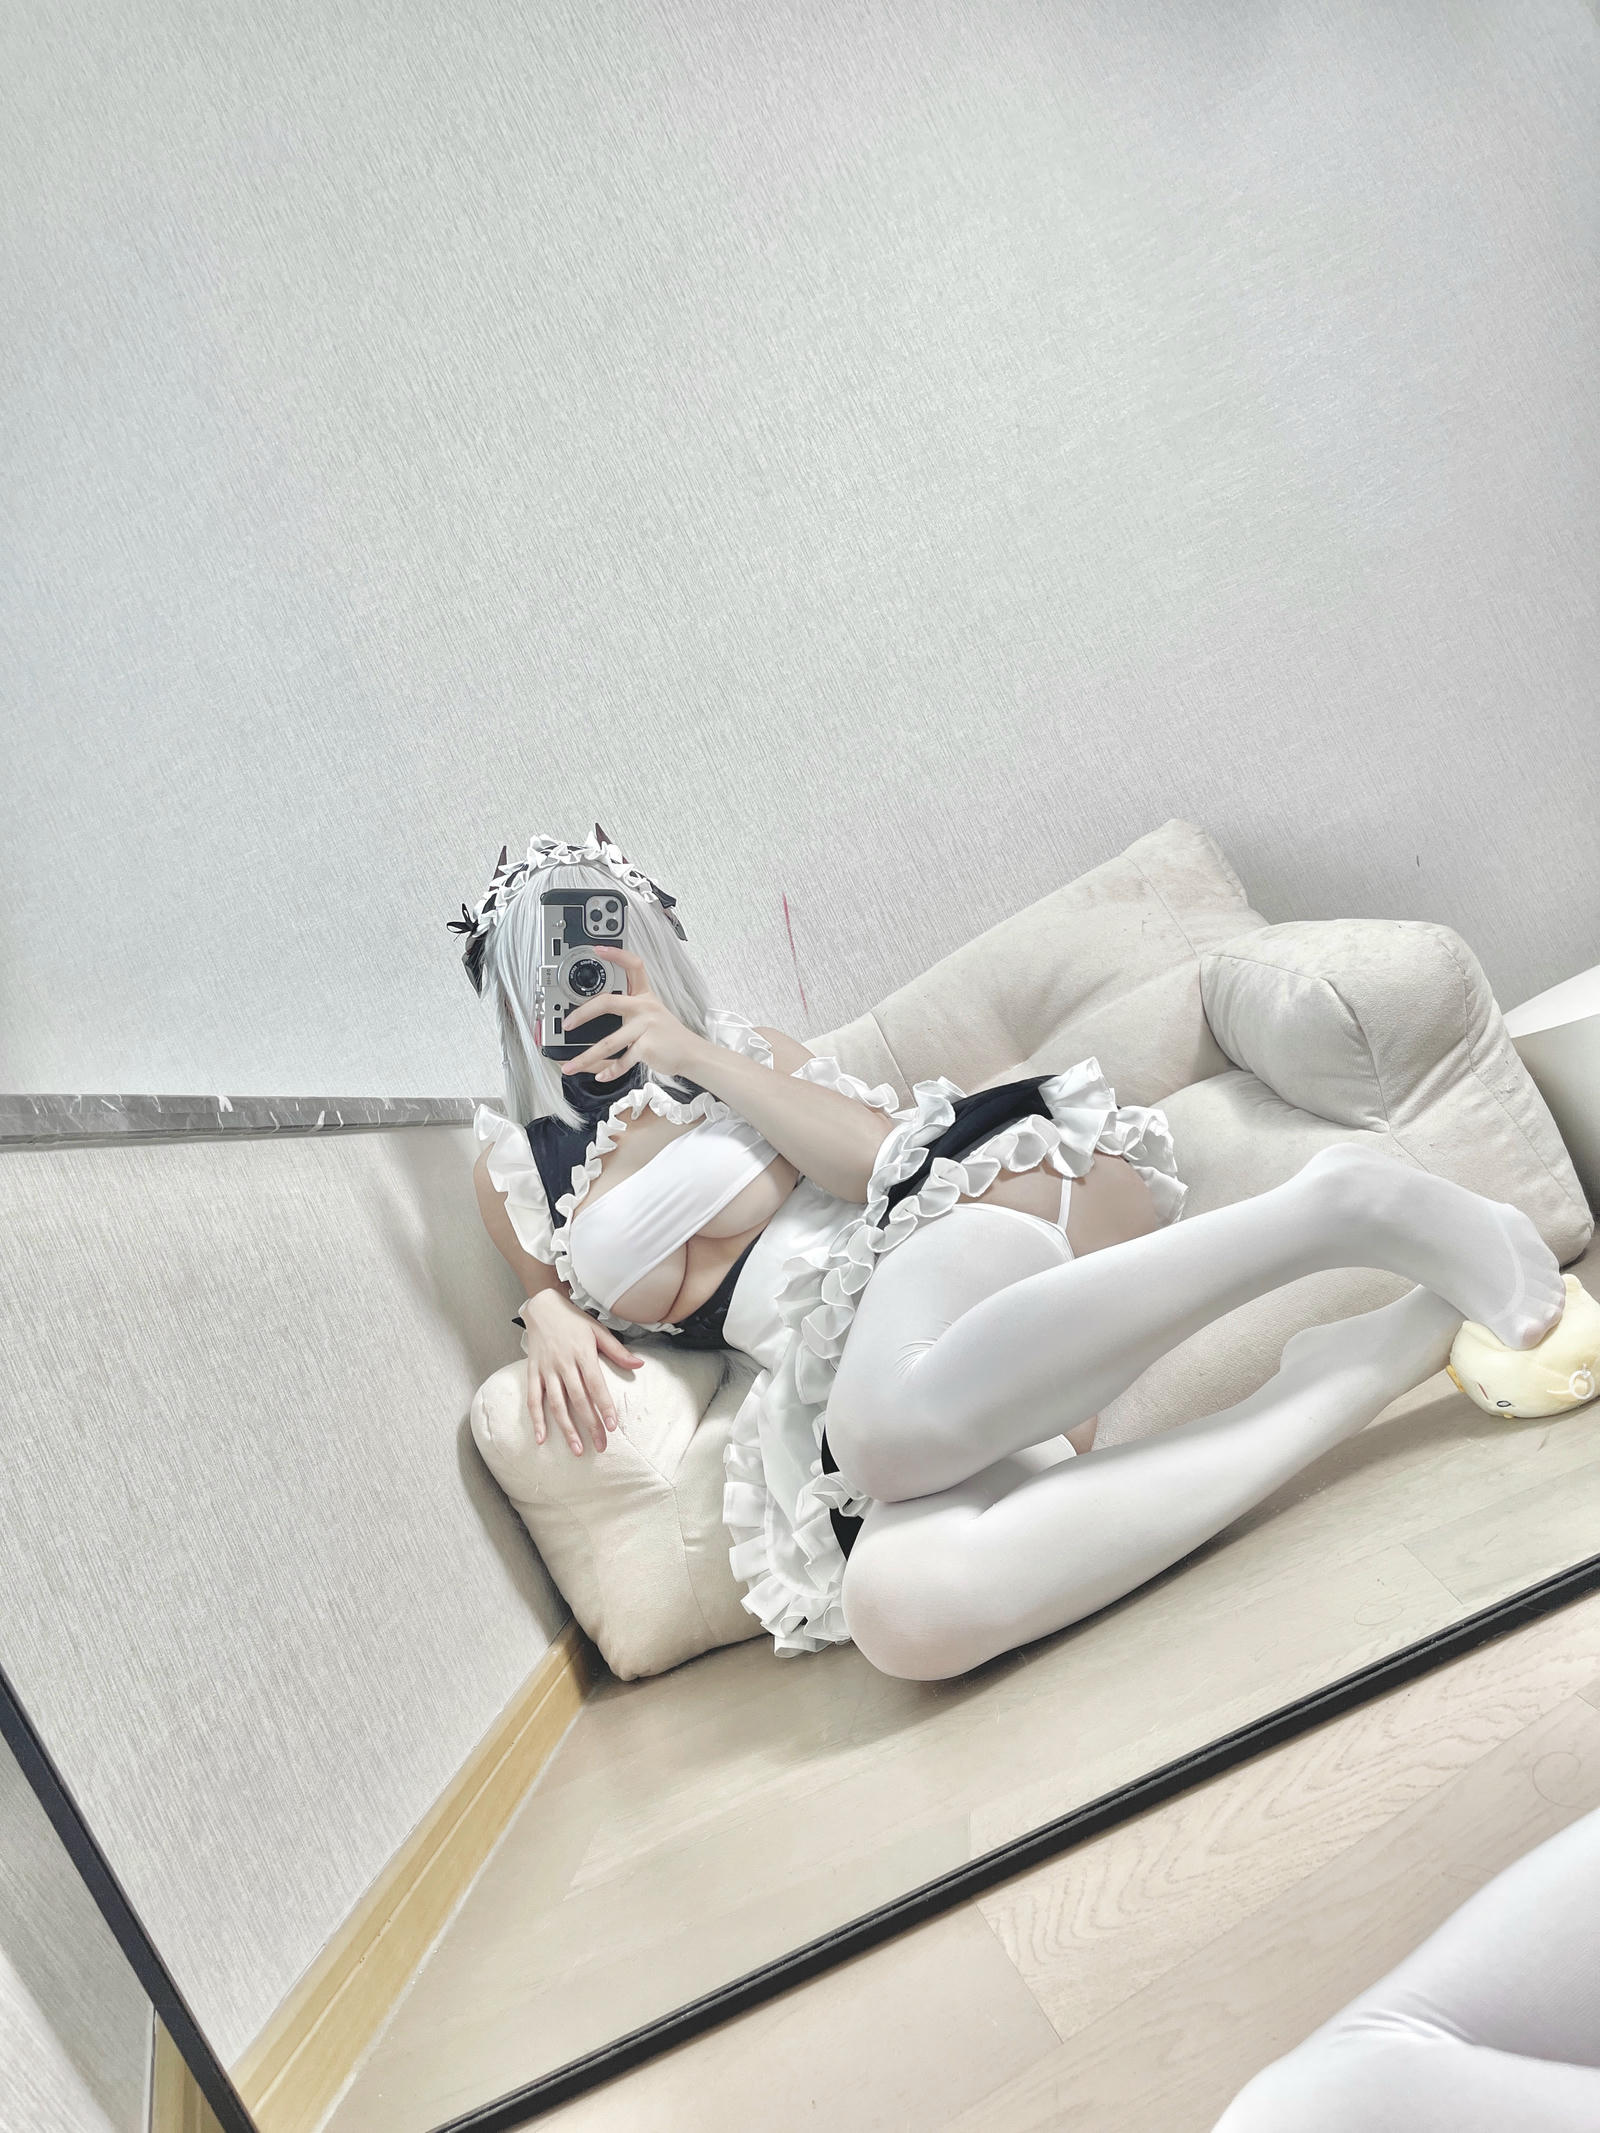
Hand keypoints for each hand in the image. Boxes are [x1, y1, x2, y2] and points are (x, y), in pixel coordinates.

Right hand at [522, 1290, 644, 1455]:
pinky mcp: (532, 1372)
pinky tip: (541, 1438)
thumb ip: (617, 1350)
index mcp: (582, 1353)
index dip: (604, 1405)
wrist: (542, 1306)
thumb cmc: (573, 1319)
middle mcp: (563, 1363)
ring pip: (556, 1403)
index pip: (595, 1384)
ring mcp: (546, 1369)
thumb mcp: (598, 1330)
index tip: (612, 1425)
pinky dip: (536, 1419)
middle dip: (590, 1425)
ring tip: (577, 1449)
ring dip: (566, 1428)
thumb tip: (639, 1364)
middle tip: (601, 1446)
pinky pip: (533, 1399)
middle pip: (578, 1399)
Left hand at [560, 946, 703, 1081]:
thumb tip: (594, 1015)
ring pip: (608, 1043)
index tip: (598, 949)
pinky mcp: (647, 1047)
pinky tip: (600, 1076)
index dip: (616, 955)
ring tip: (570, 1066)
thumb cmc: (668, 1035)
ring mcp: (646, 1027)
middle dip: (582, 1013)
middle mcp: (644, 1007)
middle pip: (608, 1002)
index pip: (633, 966)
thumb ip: (629, 1010)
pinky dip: (609, 1072)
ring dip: (586, 1058)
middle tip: (567, 1024)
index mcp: (645, 996)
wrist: (691, 1053)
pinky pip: (621, 1061)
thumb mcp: (652, 1014)